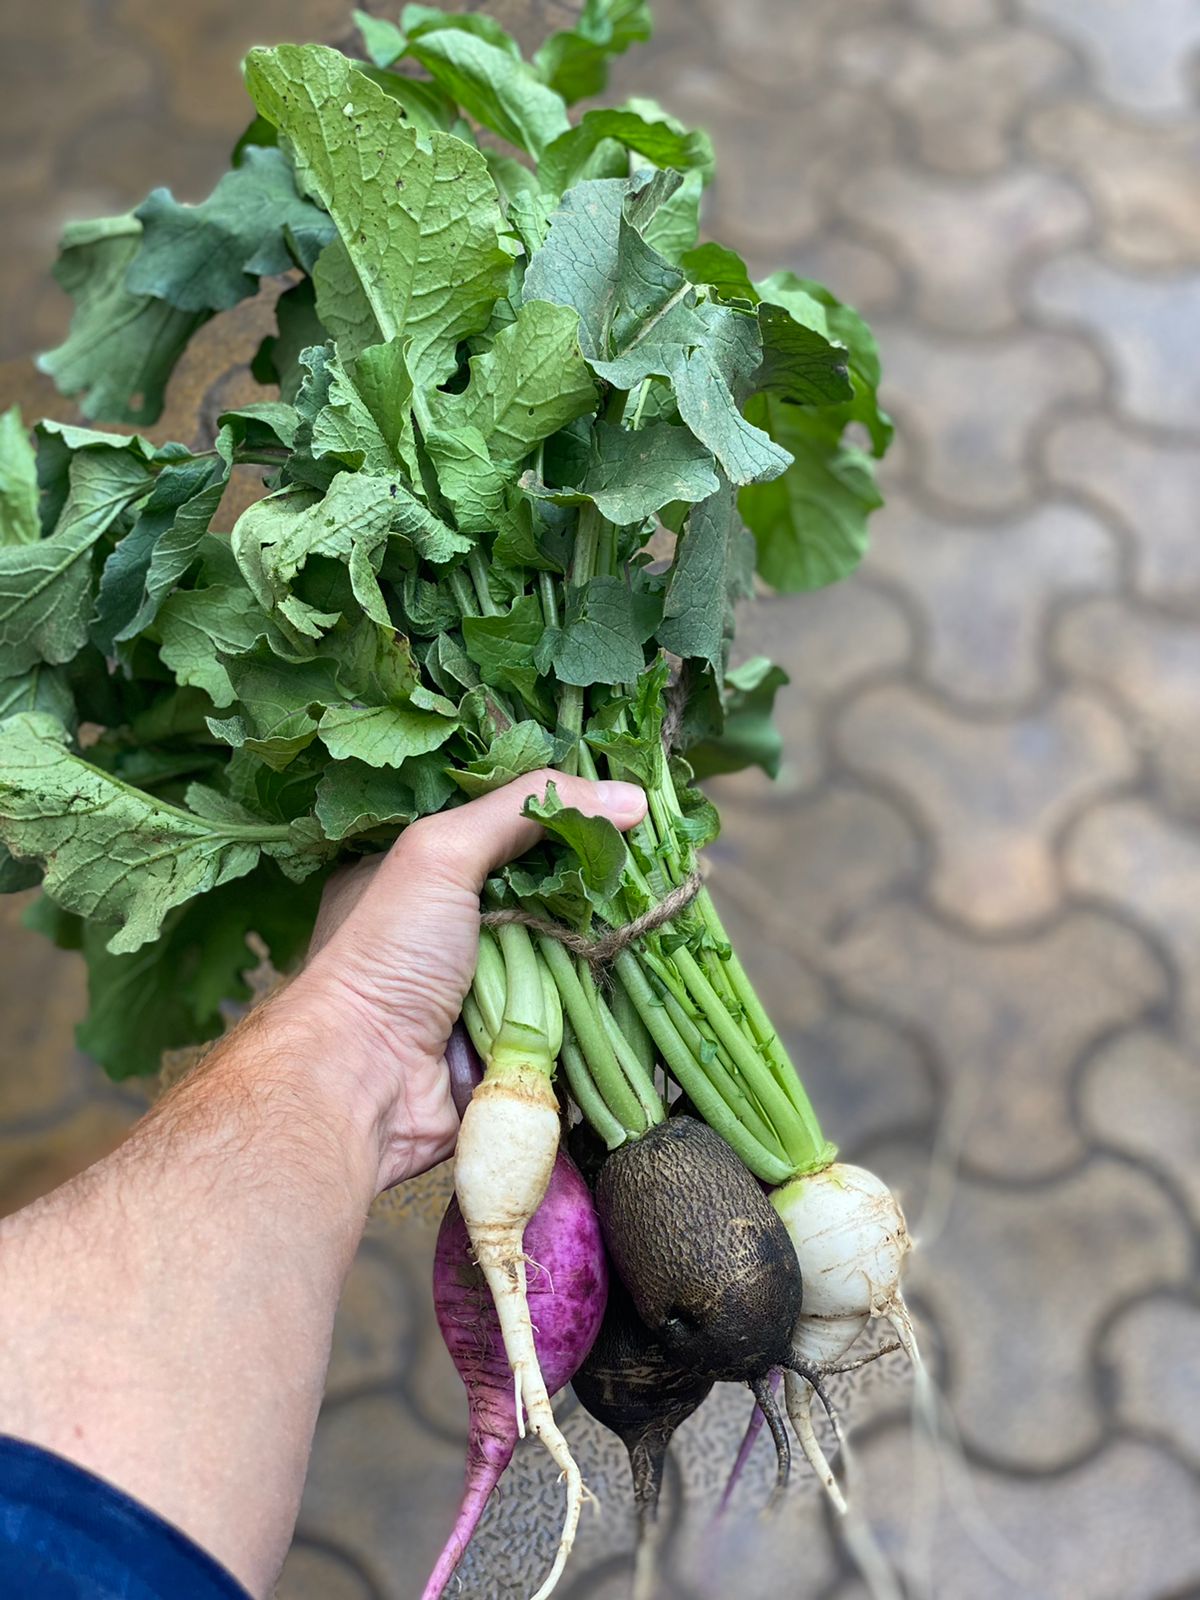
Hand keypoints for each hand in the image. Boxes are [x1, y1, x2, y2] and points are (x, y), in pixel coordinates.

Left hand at [285, 771, 646, 1191]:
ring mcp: (480, 982)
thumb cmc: (386, 956)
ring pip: (563, 944)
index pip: (500, 821)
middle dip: (593, 873)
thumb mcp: (441, 853)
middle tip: (657, 852)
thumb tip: (630, 797)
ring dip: (605, 933)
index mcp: (414, 869)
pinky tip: (644, 962)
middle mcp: (447, 923)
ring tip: (662, 901)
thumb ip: (525, 809)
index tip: (621, 798)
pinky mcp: (509, 1035)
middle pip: (541, 883)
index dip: (558, 809)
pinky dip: (601, 990)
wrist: (365, 1086)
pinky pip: (569, 1004)